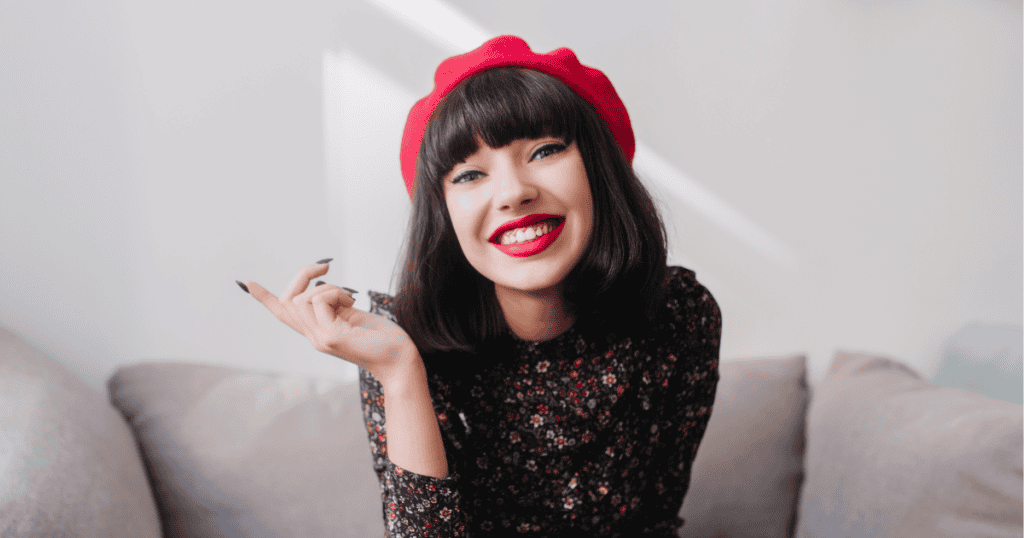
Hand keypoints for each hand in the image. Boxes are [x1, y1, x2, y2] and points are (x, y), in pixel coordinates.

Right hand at [240, 261, 418, 381]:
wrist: (401, 361)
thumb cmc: (383, 338)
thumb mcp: (353, 316)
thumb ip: (333, 305)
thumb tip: (320, 286)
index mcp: (318, 332)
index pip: (284, 315)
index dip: (264, 298)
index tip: (246, 283)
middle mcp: (314, 338)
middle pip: (288, 300)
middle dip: (303, 275)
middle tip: (325, 267)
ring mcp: (320, 339)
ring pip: (302, 299)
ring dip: (327, 287)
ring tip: (349, 298)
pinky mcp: (331, 337)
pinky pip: (319, 301)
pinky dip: (335, 293)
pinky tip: (351, 303)